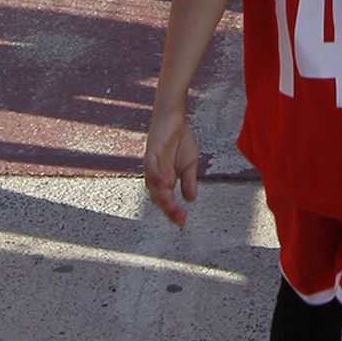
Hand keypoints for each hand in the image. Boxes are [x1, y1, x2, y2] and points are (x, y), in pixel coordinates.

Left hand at [143, 104, 199, 226]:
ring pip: (154, 186)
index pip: (166, 200)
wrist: (174, 117)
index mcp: (165, 180)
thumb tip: (191, 199)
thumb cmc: (180, 140)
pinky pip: (150, 168)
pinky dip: (155, 177)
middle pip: (159, 197)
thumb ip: (189, 181)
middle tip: (180, 218)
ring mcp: (152, 165)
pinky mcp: (151, 153)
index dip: (173, 212)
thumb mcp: (190, 165)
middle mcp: (156, 176)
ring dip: (162, 197)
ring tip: (172, 208)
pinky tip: (163, 184)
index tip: (183, 222)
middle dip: (169, 209)